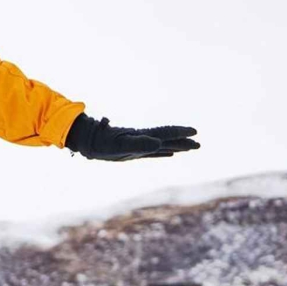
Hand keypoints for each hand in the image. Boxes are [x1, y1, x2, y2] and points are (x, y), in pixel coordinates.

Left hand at [65, 113, 198, 160]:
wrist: (87, 140)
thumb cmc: (102, 143)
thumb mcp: (121, 145)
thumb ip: (139, 144)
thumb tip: (158, 144)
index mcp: (143, 136)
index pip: (166, 133)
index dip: (180, 133)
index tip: (195, 132)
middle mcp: (143, 139)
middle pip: (167, 139)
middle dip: (183, 141)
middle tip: (198, 143)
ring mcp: (139, 144)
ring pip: (163, 145)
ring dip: (176, 146)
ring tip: (189, 147)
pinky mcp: (133, 151)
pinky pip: (153, 151)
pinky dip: (164, 152)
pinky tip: (169, 153)